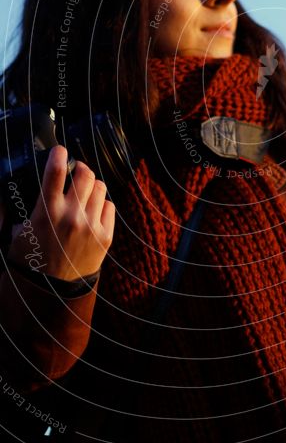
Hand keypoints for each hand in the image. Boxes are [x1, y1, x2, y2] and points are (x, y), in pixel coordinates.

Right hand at [7, 145, 114, 280]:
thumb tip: (28, 192)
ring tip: (84, 193)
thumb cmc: (31, 262)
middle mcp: (71, 216)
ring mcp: (90, 226)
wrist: (52, 292)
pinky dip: (102, 204)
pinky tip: (93, 211)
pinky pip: (109, 206)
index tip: (60, 150)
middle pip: (85, 174)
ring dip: (92, 186)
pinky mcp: (105, 236)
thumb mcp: (19, 234)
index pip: (56, 171)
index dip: (60, 154)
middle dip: (81, 168)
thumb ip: (23, 211)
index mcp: (46, 212)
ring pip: (100, 187)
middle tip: (76, 171)